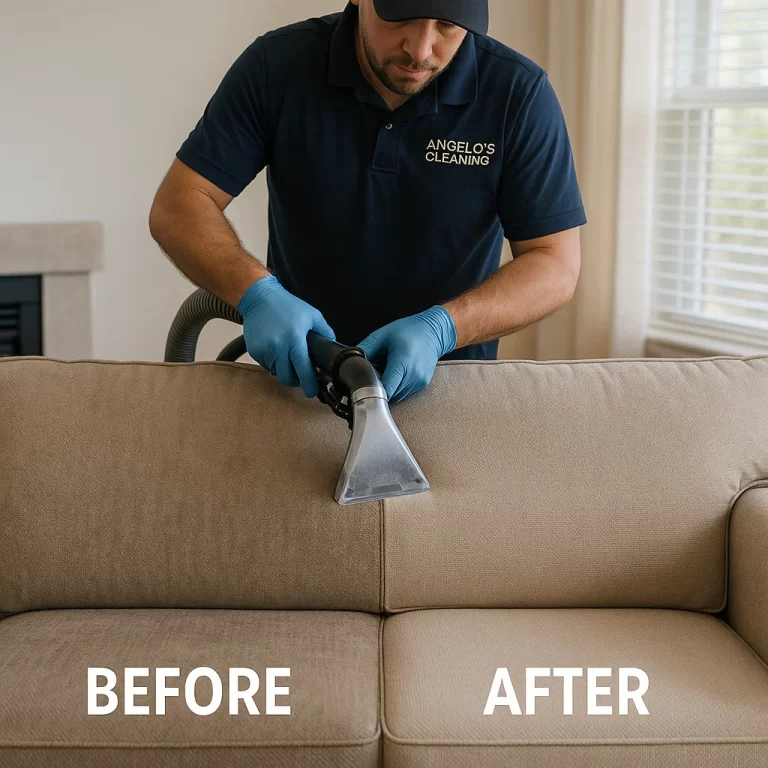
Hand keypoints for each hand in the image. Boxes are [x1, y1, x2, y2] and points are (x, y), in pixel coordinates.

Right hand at [237, 276, 335, 398]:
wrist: (259, 298)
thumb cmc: (287, 305)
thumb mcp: (312, 315)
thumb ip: (325, 332)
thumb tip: (333, 347)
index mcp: (295, 340)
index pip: (303, 371)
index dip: (309, 385)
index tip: (312, 392)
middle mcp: (278, 347)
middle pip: (287, 378)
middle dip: (296, 380)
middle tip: (301, 374)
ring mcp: (264, 350)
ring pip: (276, 372)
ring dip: (284, 369)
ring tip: (287, 355)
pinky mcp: (254, 351)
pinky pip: (266, 365)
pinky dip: (273, 362)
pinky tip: (276, 348)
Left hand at [357, 306, 456, 403]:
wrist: (434, 331)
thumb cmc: (410, 330)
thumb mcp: (383, 335)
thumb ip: (366, 348)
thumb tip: (351, 360)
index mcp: (402, 362)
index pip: (385, 388)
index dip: (372, 391)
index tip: (363, 389)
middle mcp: (413, 375)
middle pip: (389, 395)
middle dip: (378, 389)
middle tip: (372, 377)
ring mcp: (419, 382)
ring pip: (397, 396)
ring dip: (388, 389)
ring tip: (385, 373)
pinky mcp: (422, 384)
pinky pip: (405, 393)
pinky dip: (397, 387)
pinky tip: (395, 374)